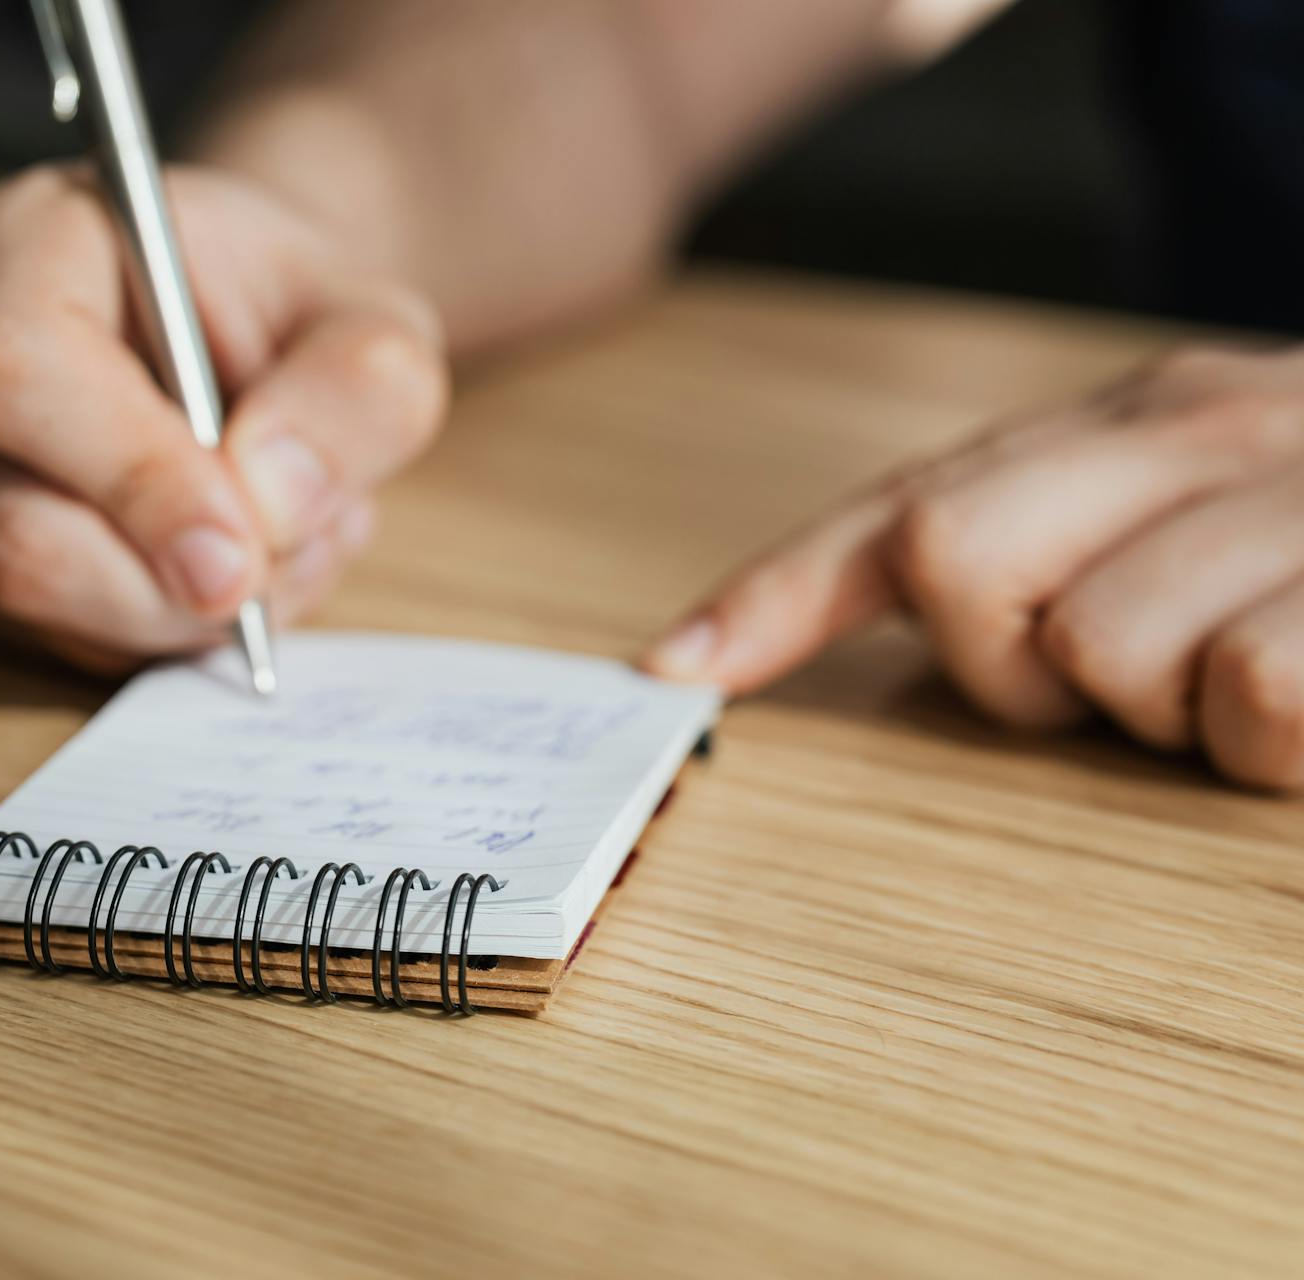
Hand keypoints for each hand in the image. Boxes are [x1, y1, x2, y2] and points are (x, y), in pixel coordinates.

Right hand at [0, 164, 445, 672]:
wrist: (256, 333)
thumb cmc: (295, 312)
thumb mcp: (373, 324)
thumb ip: (355, 391)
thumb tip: (273, 500)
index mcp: (28, 241)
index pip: (20, 370)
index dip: (133, 477)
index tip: (243, 549)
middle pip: (12, 524)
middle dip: (169, 584)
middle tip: (287, 561)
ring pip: (30, 599)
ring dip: (183, 612)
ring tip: (283, 543)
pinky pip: (53, 634)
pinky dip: (165, 629)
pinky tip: (230, 564)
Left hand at [644, 345, 1303, 789]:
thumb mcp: (1212, 511)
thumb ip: (1066, 538)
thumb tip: (892, 603)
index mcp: (1139, 417)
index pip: (912, 505)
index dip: (778, 591)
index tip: (673, 669)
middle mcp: (1199, 425)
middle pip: (952, 553)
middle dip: (1002, 669)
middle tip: (1120, 695)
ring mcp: (1288, 492)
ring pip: (1094, 649)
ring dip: (1162, 712)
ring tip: (1254, 678)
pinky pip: (1248, 693)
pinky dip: (1268, 738)